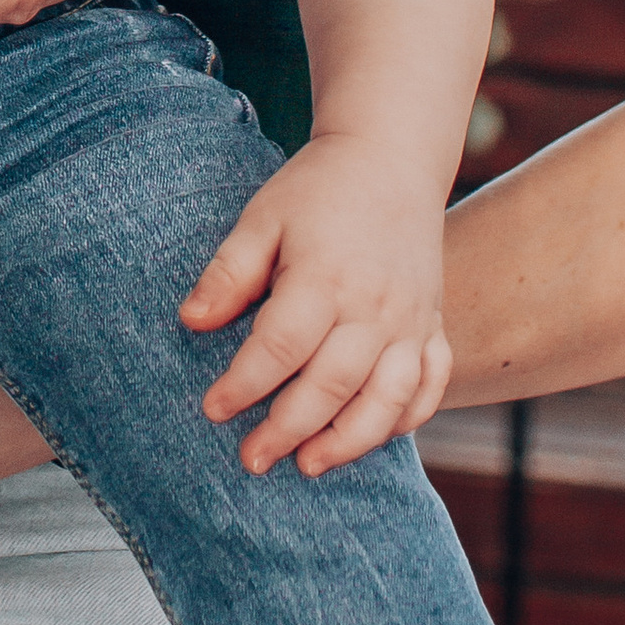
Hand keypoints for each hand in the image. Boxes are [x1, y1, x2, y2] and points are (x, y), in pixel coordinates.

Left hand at [179, 143, 452, 476]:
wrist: (390, 159)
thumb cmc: (317, 190)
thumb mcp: (262, 217)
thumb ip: (229, 272)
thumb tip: (192, 321)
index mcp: (325, 276)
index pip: (280, 348)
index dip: (244, 384)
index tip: (213, 409)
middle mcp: (374, 307)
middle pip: (331, 385)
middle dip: (288, 430)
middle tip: (251, 459)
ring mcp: (411, 320)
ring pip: (387, 399)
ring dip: (349, 441)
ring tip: (307, 465)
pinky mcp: (433, 326)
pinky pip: (429, 386)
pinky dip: (405, 420)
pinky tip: (369, 437)